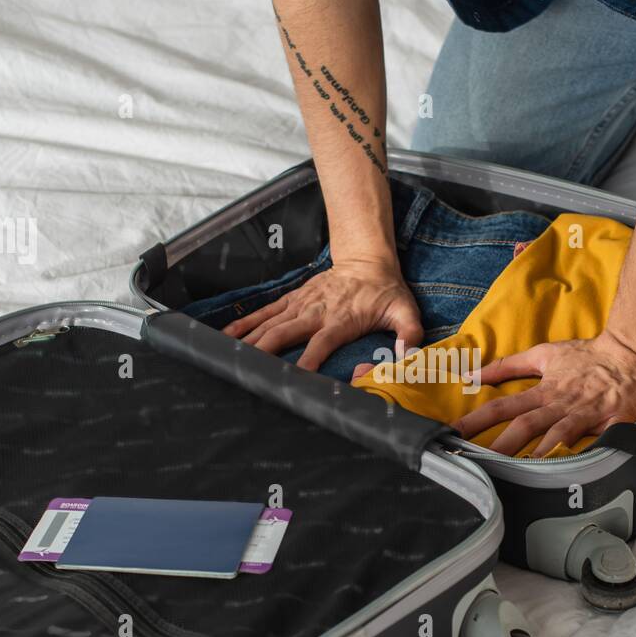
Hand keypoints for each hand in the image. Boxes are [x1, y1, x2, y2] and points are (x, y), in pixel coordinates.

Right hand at [223, 257, 422, 370]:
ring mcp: (301, 305)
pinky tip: (226, 335)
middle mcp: (316, 312)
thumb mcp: (405, 311)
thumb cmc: (385, 291)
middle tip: (249, 372)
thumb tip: (409, 356)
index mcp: (341, 319)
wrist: (367, 260)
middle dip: (266, 352)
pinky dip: (245, 323)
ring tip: (229, 357)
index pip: (322, 342)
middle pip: (285, 333)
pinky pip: (265, 312)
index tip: (298, 376)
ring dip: (250, 341)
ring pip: (270, 324)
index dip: (309, 358)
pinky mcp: (292, 300)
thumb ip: (409, 333)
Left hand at [453, 331, 635, 457]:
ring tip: (520, 474)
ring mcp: (586, 414)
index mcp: (544, 390)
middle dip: (501, 445)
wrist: (632, 351)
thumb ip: (508, 365)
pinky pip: (599, 443)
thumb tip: (472, 374)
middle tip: (479, 463)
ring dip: (539, 454)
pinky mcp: (613, 423)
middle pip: (526, 425)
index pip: (503, 405)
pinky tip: (574, 472)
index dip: (477, 419)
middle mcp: (561, 404)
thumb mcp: (544, 353)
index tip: (454, 433)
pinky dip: (587, 455)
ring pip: (558, 436)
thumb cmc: (587, 355)